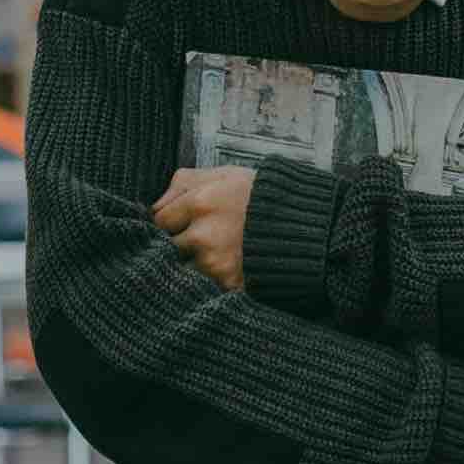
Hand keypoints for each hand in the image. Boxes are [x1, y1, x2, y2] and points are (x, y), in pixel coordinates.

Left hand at [152, 166, 256, 290]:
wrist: (309, 225)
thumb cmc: (262, 196)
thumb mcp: (224, 174)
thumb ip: (183, 183)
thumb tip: (155, 206)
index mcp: (200, 203)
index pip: (159, 220)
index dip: (169, 223)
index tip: (180, 224)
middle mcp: (203, 235)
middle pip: (168, 248)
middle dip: (178, 246)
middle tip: (196, 241)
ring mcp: (216, 264)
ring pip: (183, 270)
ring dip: (193, 266)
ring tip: (213, 256)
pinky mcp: (229, 286)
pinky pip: (204, 288)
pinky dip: (209, 283)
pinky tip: (223, 271)